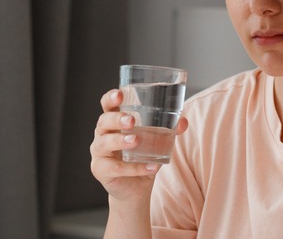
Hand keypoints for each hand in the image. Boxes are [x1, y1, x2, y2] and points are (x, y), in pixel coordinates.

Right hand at [89, 89, 187, 203]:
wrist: (135, 187)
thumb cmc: (142, 156)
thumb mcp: (156, 141)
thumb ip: (168, 130)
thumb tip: (183, 122)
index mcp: (114, 122)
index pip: (107, 106)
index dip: (110, 98)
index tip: (120, 94)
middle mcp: (102, 135)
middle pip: (103, 122)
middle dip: (116, 119)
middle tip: (131, 121)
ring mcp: (99, 153)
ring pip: (104, 144)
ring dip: (120, 141)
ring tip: (136, 140)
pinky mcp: (101, 171)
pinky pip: (116, 168)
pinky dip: (135, 168)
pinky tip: (151, 166)